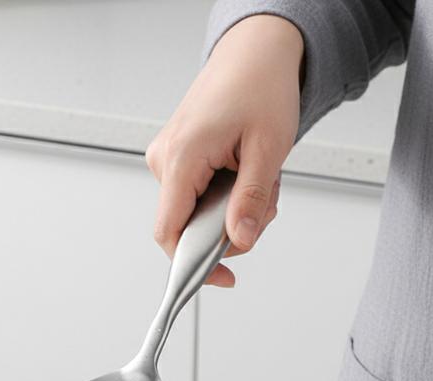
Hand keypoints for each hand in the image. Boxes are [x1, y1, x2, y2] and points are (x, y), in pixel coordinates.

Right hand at [145, 15, 302, 285]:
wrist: (255, 51)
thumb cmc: (260, 85)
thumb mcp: (268, 148)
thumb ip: (251, 200)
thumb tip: (238, 241)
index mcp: (182, 157)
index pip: (169, 232)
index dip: (191, 264)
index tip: (219, 278)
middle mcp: (165, 159)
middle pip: (187, 225)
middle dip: (229, 227)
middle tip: (265, 206)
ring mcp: (168, 158)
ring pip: (195, 211)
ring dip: (231, 208)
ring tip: (258, 177)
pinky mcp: (177, 157)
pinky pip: (196, 194)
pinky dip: (224, 194)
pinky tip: (243, 172)